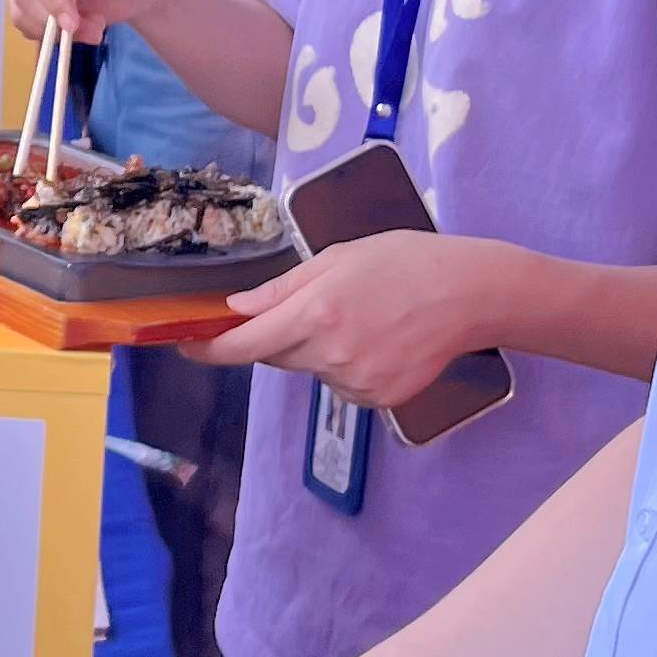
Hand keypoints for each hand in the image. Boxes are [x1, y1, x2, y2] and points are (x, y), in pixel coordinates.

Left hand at [191, 228, 501, 410]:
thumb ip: (283, 289)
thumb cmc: (404, 261)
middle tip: (316, 306)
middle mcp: (331, 353)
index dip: (209, 349)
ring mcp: (356, 381)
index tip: (186, 347)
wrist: (470, 295)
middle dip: (278, 335)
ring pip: (310, 370)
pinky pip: (341, 386)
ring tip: (361, 318)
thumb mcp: (339, 257)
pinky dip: (345, 367)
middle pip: (276, 356)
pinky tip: (378, 340)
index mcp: (316, 312)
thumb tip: (237, 310)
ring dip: (316, 349)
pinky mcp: (378, 399)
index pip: (245, 345)